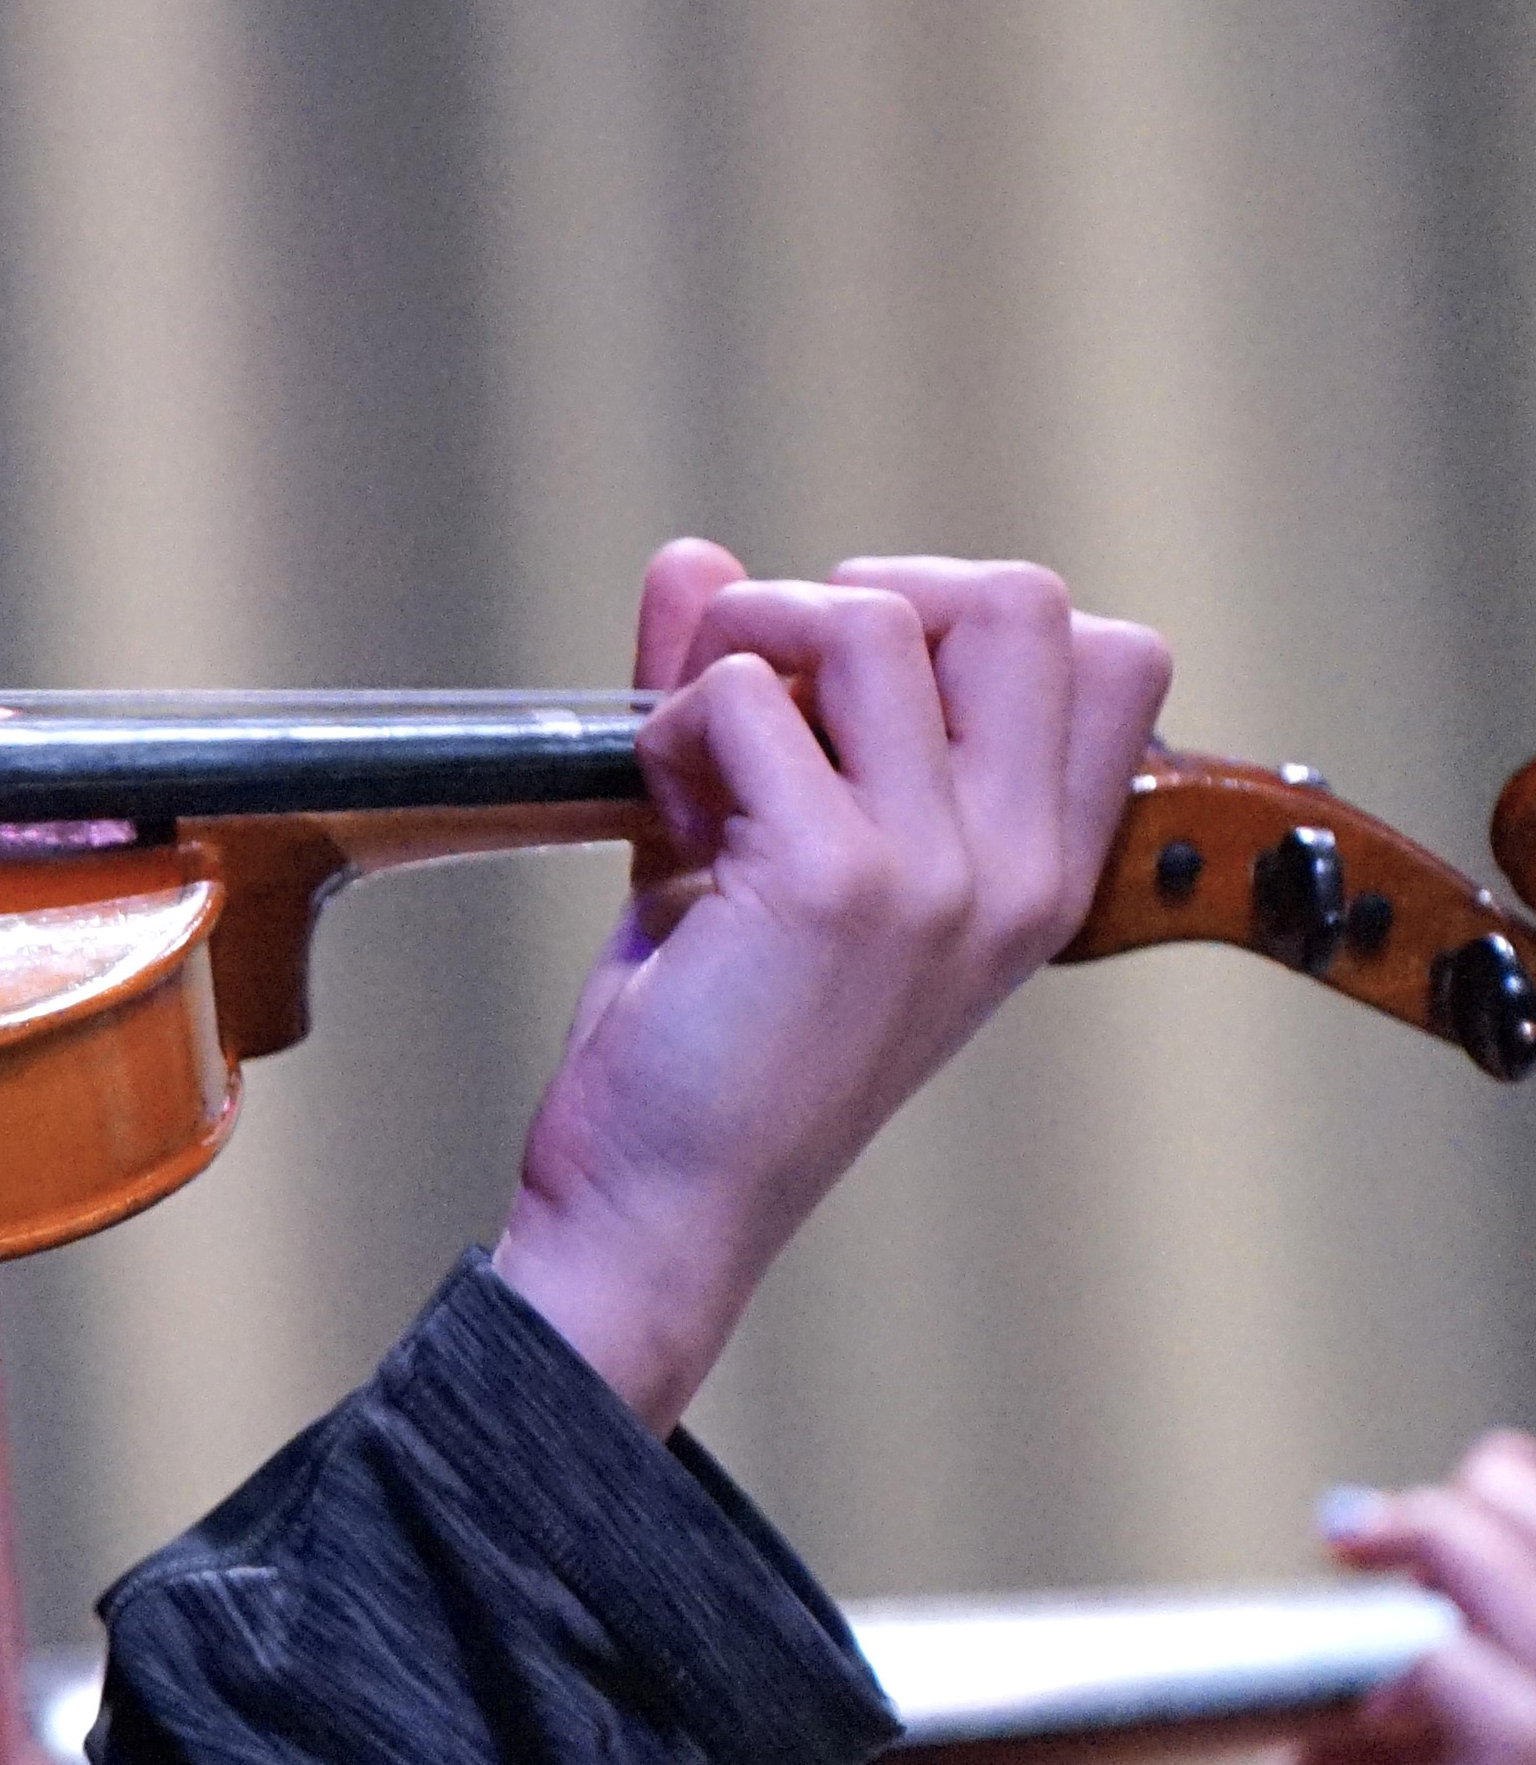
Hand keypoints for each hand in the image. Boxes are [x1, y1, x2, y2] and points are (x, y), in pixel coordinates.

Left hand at [493, 543, 1167, 1428]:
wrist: (660, 1206)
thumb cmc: (706, 1047)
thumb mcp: (748, 845)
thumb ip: (743, 698)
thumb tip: (697, 559)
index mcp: (1041, 865)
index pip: (1109, 653)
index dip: (963, 623)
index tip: (851, 692)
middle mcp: (1017, 862)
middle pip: (1019, 596)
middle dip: (865, 595)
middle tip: (771, 690)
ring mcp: (940, 869)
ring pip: (867, 618)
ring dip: (742, 651)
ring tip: (693, 757)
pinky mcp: (835, 879)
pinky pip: (740, 699)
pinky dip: (670, 723)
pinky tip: (656, 810)